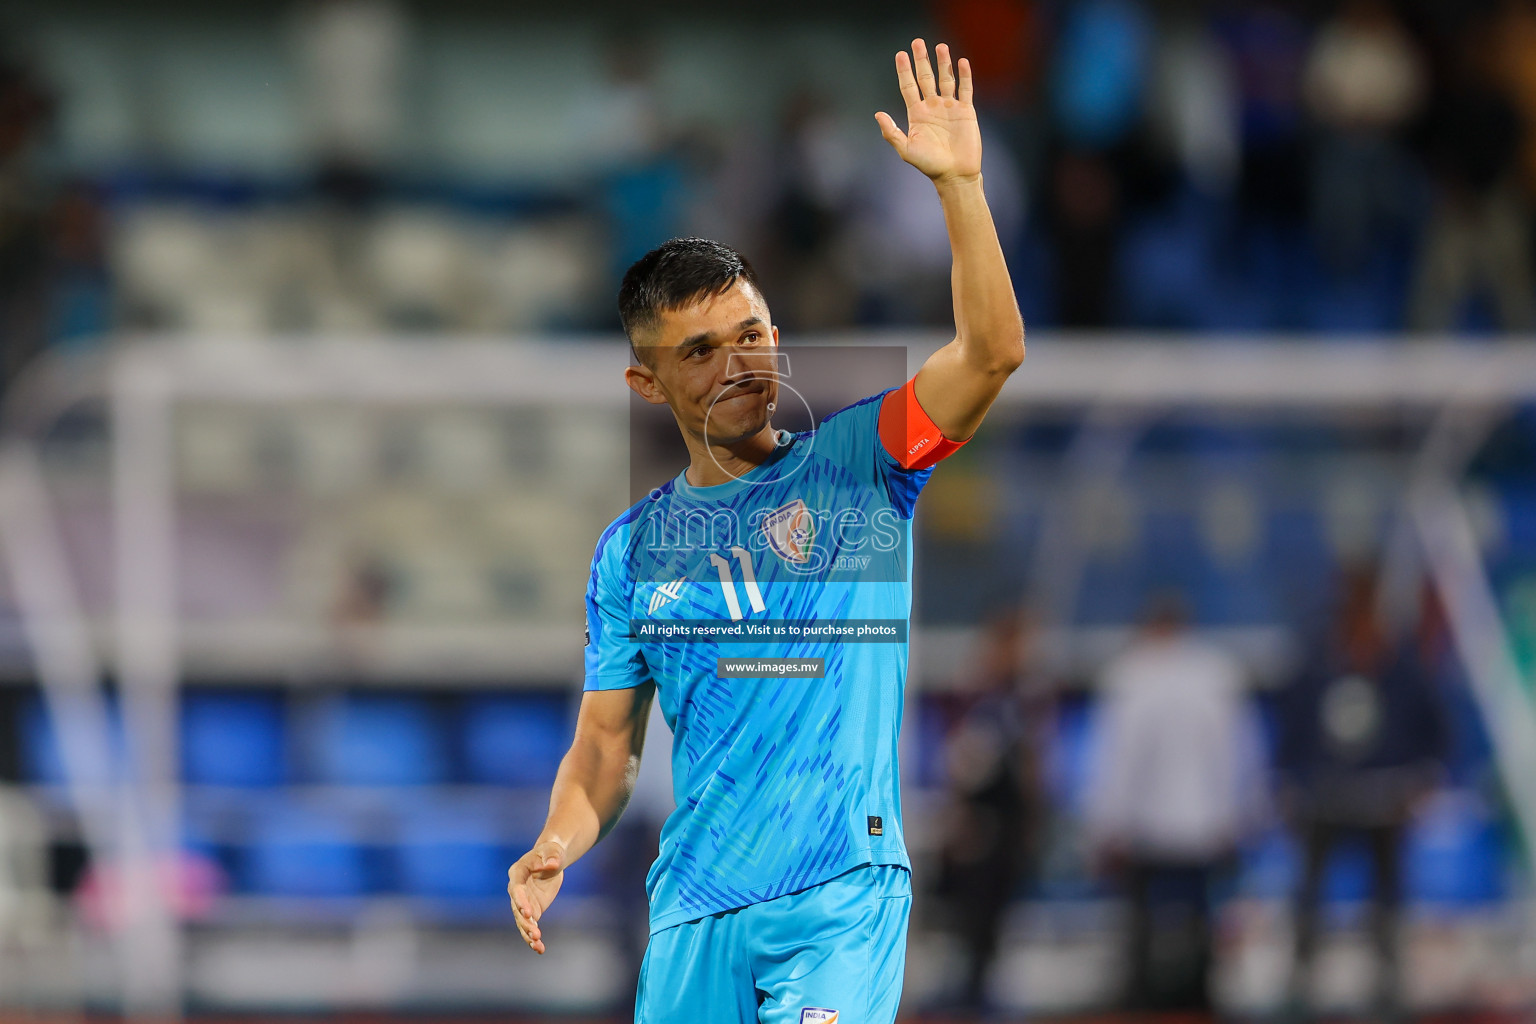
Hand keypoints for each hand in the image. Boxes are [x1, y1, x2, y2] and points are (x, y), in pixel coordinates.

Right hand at [507, 839, 565, 954]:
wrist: (552, 860)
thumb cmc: (551, 852)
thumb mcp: (553, 851)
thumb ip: (551, 856)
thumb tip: (552, 864)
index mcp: (518, 872)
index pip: (516, 889)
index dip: (521, 900)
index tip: (528, 912)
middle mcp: (516, 889)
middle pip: (517, 908)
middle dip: (525, 922)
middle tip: (535, 933)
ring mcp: (523, 902)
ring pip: (522, 921)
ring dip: (528, 933)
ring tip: (537, 944)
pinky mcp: (532, 911)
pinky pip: (531, 925)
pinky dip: (533, 938)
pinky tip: (540, 949)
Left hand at [875, 39, 981, 185]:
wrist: (955, 174)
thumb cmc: (929, 165)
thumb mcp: (906, 150)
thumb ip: (891, 132)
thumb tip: (877, 114)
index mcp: (917, 114)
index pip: (908, 87)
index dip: (904, 71)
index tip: (900, 54)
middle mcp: (932, 107)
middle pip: (926, 78)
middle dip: (921, 60)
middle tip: (917, 42)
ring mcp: (949, 107)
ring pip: (945, 79)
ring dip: (943, 63)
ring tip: (939, 46)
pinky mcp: (966, 111)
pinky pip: (965, 89)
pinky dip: (964, 75)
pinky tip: (961, 61)